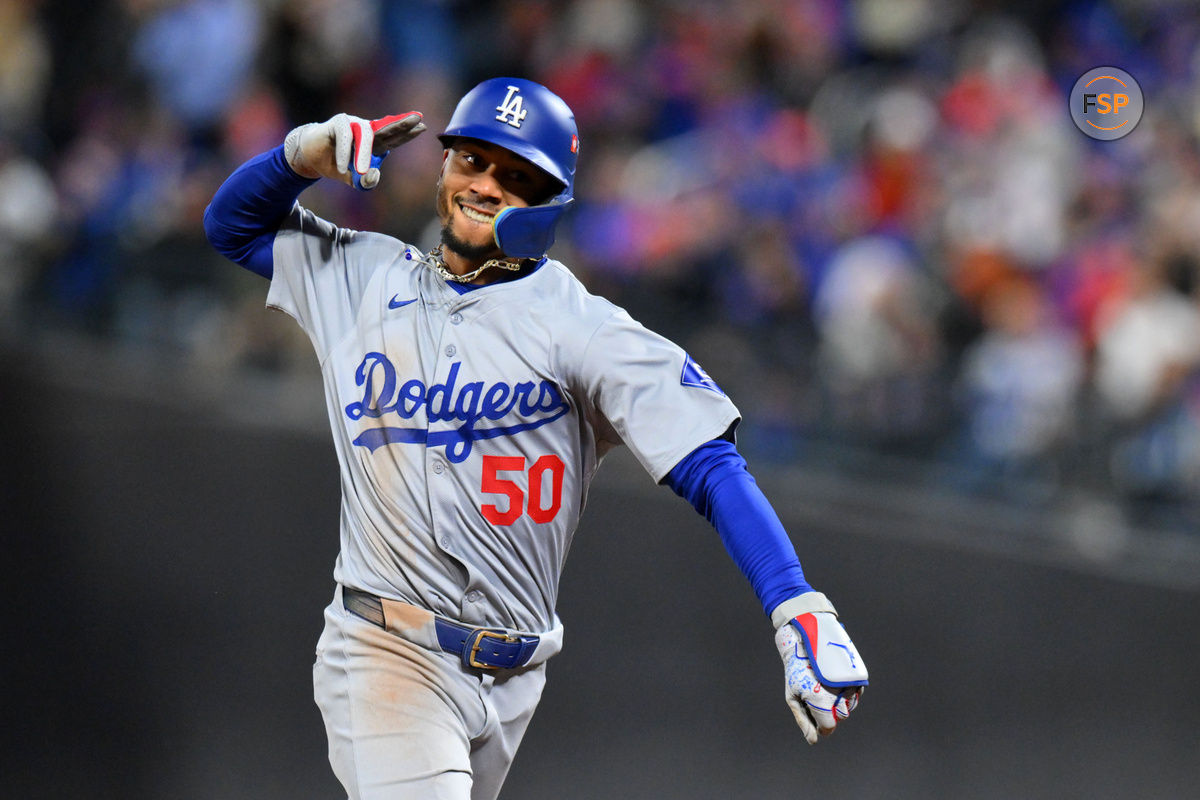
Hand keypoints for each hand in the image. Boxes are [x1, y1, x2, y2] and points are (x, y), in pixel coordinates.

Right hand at [283, 112, 426, 188]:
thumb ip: (366, 182)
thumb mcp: (353, 179)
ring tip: (361, 172)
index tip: (423, 126)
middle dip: (402, 123)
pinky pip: (345, 137)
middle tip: (417, 119)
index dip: (407, 133)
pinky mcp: (337, 124)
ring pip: (364, 135)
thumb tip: (372, 175)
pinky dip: (344, 153)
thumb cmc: (336, 165)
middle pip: (386, 127)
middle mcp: (366, 130)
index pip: (394, 138)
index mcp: (374, 143)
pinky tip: (343, 167)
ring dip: (363, 154)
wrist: (311, 159)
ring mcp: (352, 125)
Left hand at [774, 612, 866, 743]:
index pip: (829, 726)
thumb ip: (803, 720)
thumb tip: (813, 740)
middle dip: (830, 713)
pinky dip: (847, 695)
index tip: (815, 719)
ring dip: (839, 704)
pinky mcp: (856, 675)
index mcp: (820, 699)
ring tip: (825, 689)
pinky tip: (835, 686)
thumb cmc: (796, 671)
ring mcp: (849, 683)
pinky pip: (856, 695)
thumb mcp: (792, 696)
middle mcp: (837, 692)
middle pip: (840, 717)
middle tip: (817, 699)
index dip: (822, 727)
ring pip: (850, 707)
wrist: (805, 641)